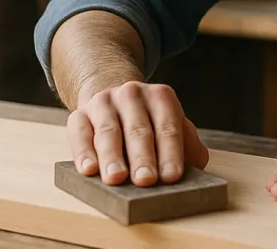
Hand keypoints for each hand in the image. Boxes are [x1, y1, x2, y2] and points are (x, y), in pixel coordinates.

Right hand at [67, 80, 209, 186]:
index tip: (171, 176)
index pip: (168, 127)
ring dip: (112, 157)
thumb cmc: (149, 122)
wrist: (113, 101)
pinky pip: (80, 133)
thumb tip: (197, 165)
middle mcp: (132, 95)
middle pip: (139, 129)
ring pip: (108, 132)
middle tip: (146, 180)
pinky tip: (88, 169)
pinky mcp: (79, 115)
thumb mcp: (172, 125)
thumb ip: (187, 144)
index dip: (171, 152)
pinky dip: (84, 152)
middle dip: (143, 157)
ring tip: (116, 179)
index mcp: (160, 97)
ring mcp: (104, 103)